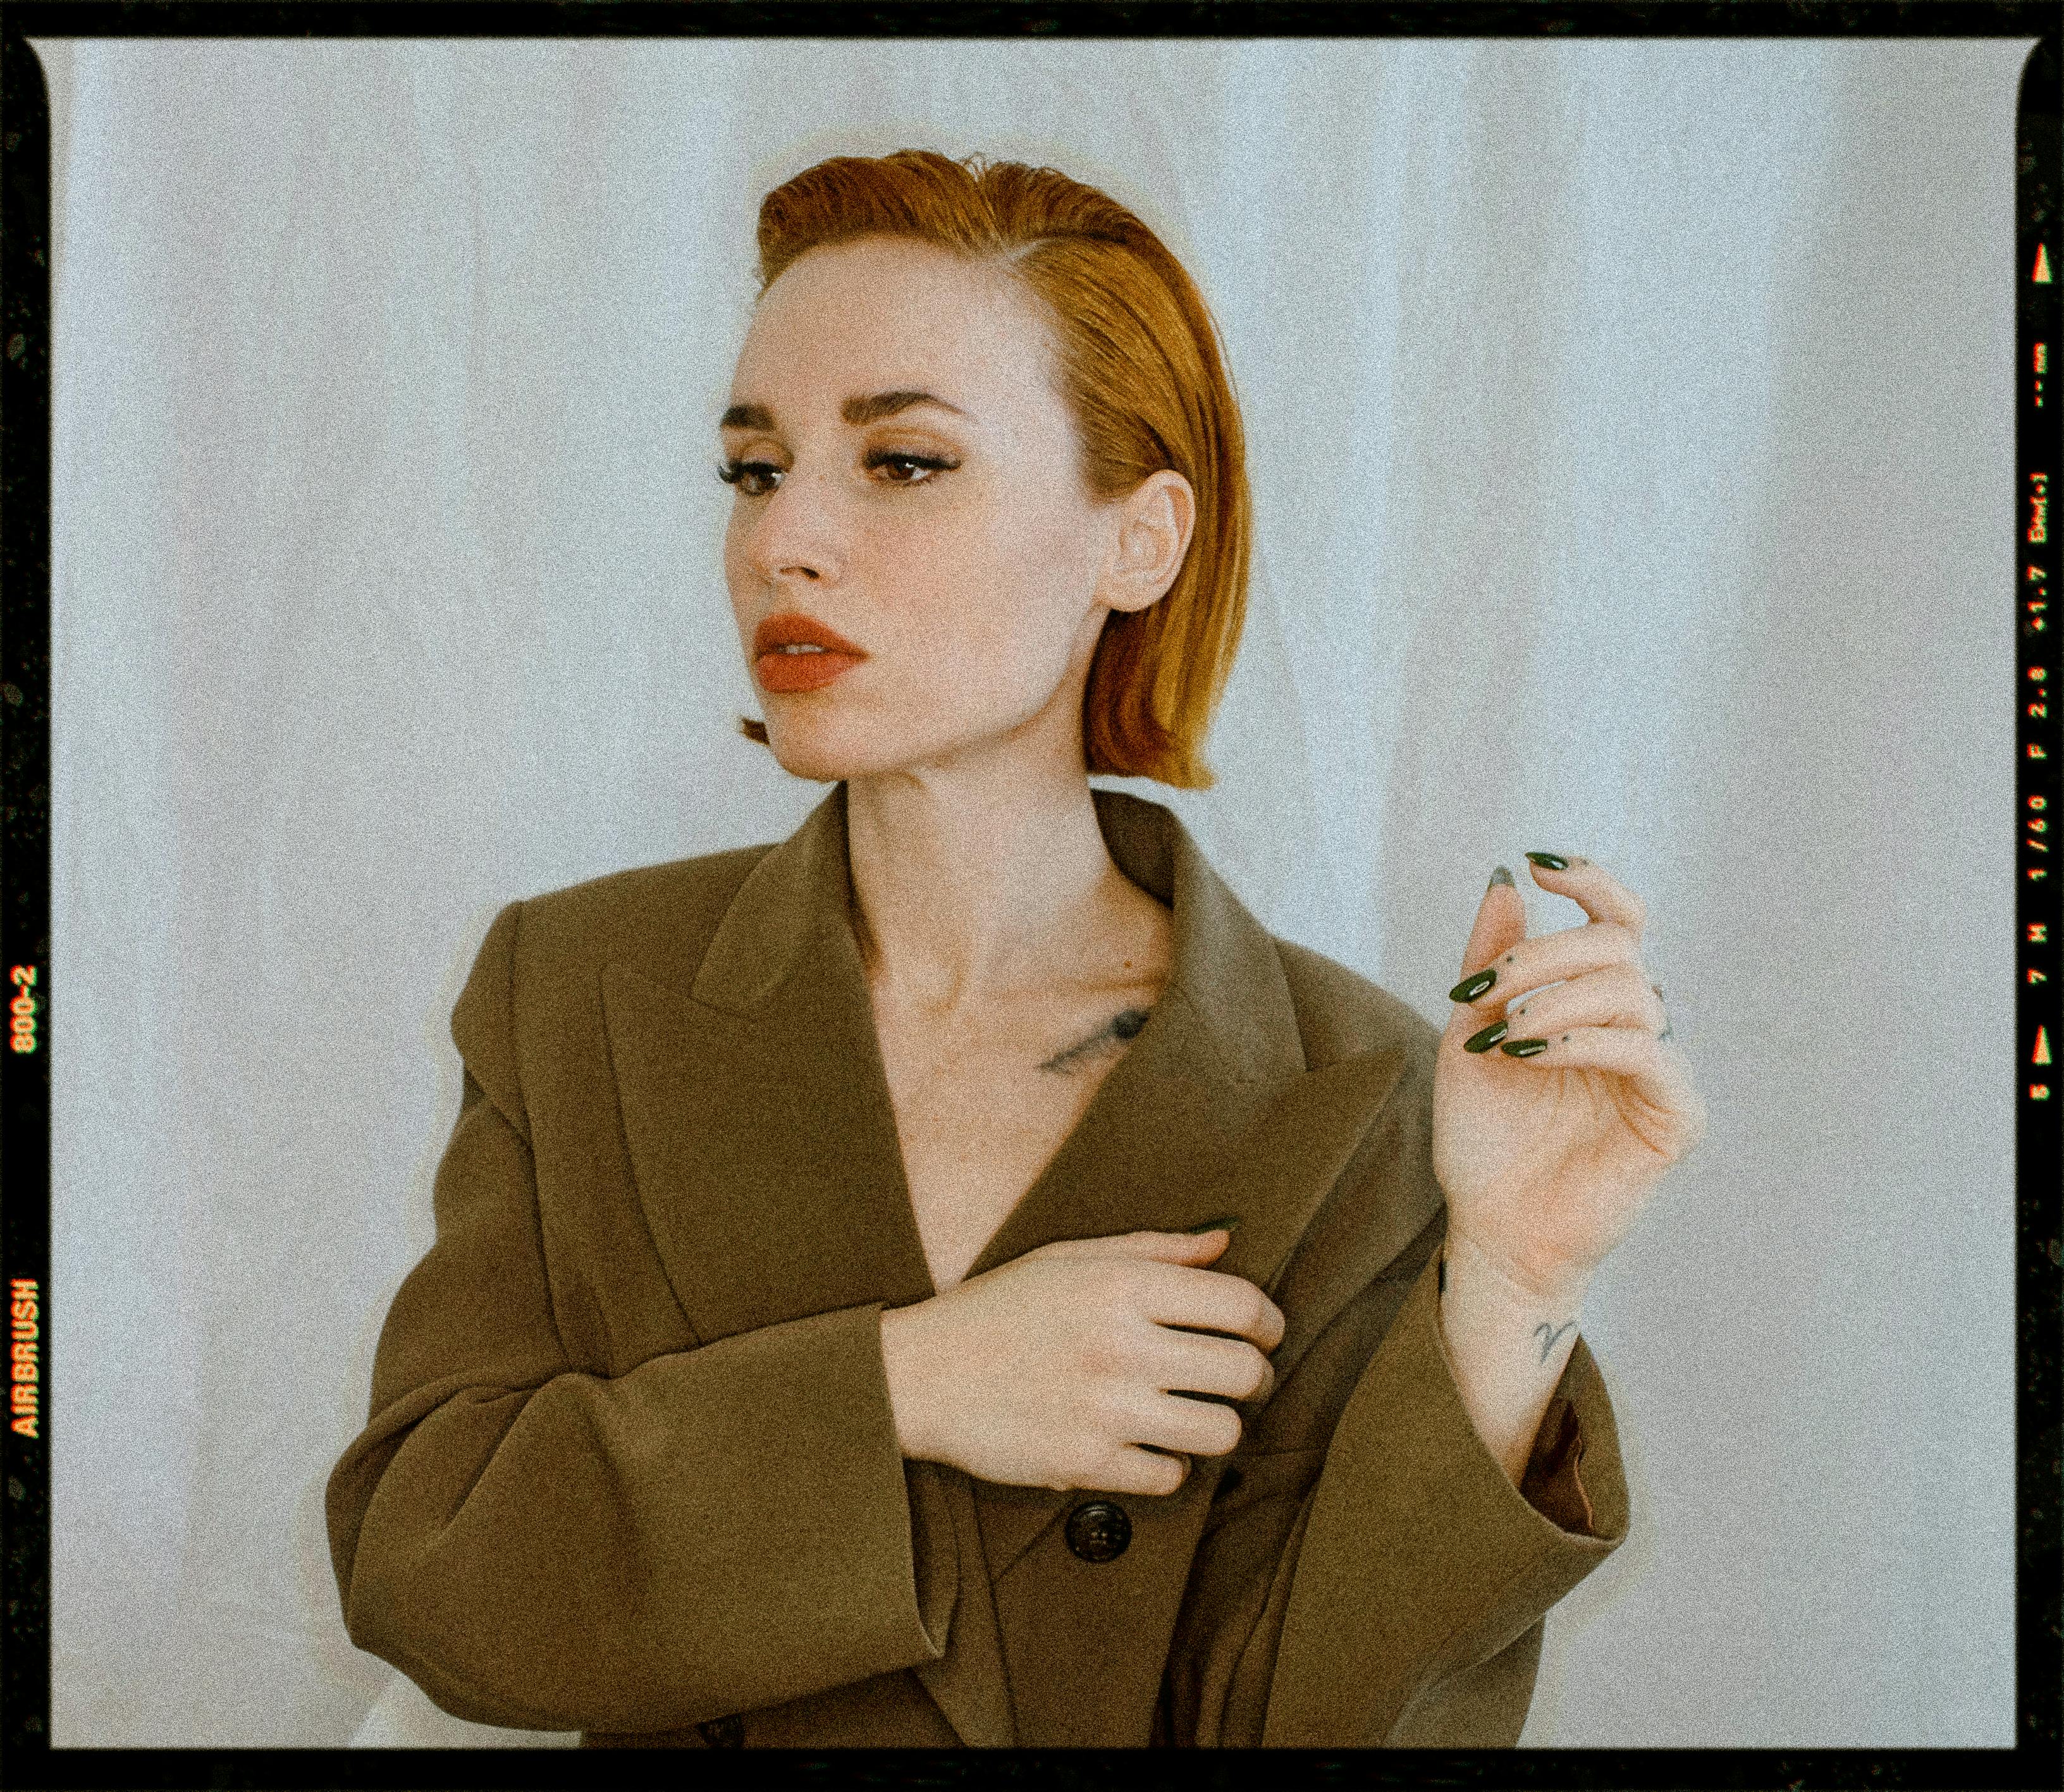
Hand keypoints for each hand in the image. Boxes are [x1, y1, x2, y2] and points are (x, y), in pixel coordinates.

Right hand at [878, 1228, 1283, 1495]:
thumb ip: (1153, 1249)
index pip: (1241, 1305)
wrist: (920, 1375)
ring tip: (1199, 1414)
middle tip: (1241, 1379)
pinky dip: (1169, 1465)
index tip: (1265, 1333)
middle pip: (1244, 1372)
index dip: (1270, 1322)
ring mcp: (1104, 1409)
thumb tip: (1225, 1243)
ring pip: (1221, 1432)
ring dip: (1220, 1425)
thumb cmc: (998, 1309)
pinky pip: (1170, 1476)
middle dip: (1257, 1378)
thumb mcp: (1068, 1257)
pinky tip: (1149, 1445)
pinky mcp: (1086, 1464)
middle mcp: (1120, 1345)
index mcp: (1121, 1286)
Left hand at [1432, 855, 1706, 1305]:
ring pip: (1633, 992)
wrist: (1490, 1225)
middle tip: (1488, 989)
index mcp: (1594, 1001)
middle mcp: (1636, 1027)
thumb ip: (1491, 964)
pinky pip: (1647, 1054)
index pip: (1618, 920)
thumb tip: (1505, 883)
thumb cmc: (1483, 1137)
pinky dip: (1586, 1041)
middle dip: (1546, 956)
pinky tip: (1535, 1053)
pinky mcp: (1675, 1117)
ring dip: (1557, 1000)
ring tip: (1505, 1036)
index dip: (1590, 881)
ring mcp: (1660, 1071)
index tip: (1537, 863)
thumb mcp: (1469, 1035)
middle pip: (1617, 947)